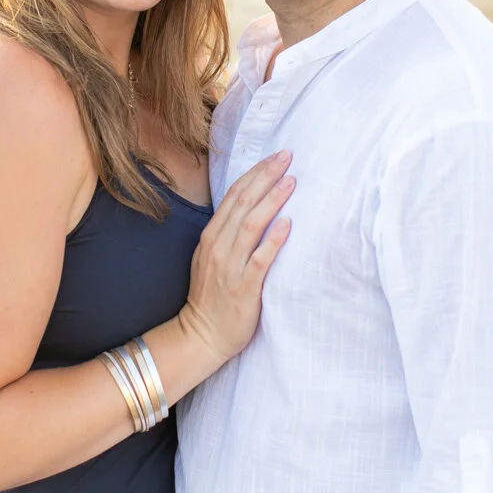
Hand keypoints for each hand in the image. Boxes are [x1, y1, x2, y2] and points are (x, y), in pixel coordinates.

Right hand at [179, 151, 293, 364]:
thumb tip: (252, 208)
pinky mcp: (244, 287)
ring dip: (272, 200)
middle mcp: (219, 246)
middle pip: (244, 203)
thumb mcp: (212, 257)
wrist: (201, 335)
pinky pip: (260, 259)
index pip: (234, 195)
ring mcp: (230, 266)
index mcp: (211, 236)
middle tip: (287, 157)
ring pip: (251, 225)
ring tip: (291, 182)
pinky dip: (274, 240)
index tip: (275, 157)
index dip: (256, 174)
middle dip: (266, 177)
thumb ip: (228, 234)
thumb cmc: (212, 296)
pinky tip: (288, 224)